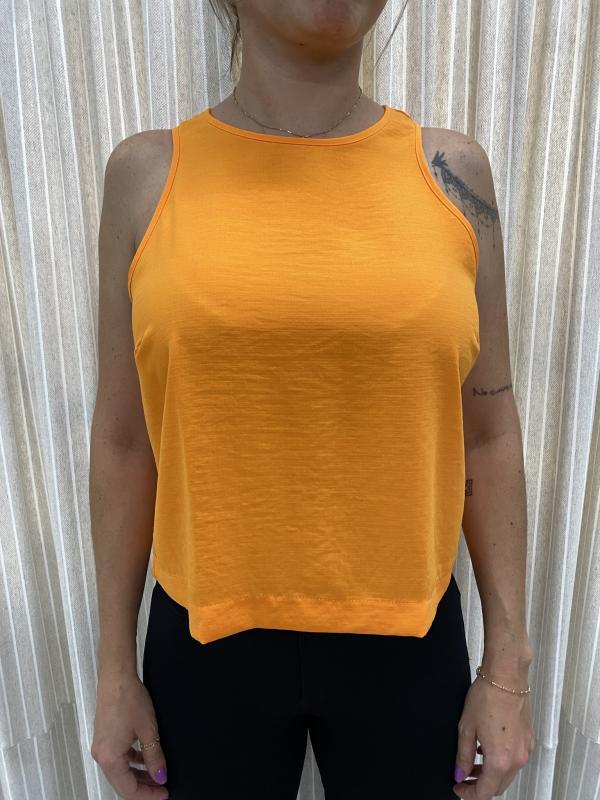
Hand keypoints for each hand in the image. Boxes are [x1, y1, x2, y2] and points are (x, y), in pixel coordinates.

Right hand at [91, 670, 168, 798]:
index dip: (148, 795)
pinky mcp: (104, 737)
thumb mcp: (148, 730)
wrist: (116, 676)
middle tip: (162, 786)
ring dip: (138, 774)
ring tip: (157, 772)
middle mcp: (101, 755)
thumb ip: (155, 756)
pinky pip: (118, 757)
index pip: (128, 790)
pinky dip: (132, 761)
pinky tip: (145, 757)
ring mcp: (101, 746)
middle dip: (143, 786)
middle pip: (122, 782)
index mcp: (109, 758)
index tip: (163, 793)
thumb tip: (160, 775)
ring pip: (121, 770)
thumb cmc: (127, 697)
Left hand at [453, 673, 534, 798]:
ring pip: (507, 773)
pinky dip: (500, 761)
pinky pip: (514, 759)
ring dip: (490, 773)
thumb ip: (462, 755)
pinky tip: (485, 748)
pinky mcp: (528, 739)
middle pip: (498, 786)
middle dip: (480, 786)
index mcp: (500, 760)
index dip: (469, 794)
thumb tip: (460, 774)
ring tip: (471, 762)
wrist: (506, 676)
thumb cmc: (486, 697)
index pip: (485, 792)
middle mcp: (517, 759)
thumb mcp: (466, 728)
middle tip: (463, 778)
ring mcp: (525, 749)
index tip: (458, 788)